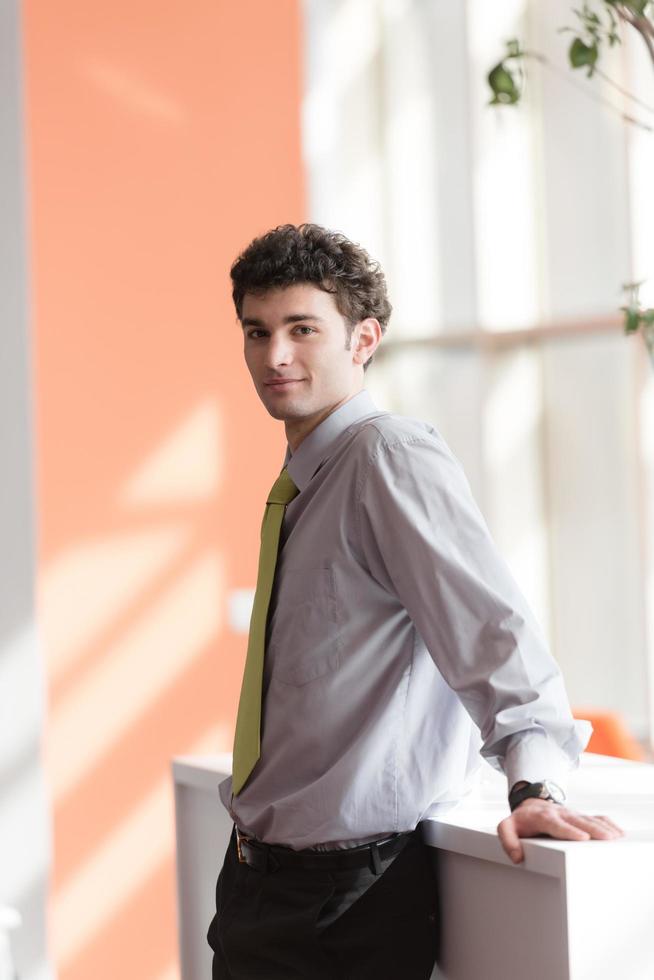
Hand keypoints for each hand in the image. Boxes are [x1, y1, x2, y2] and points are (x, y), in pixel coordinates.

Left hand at [497, 798, 623, 863]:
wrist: (529, 803)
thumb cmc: (520, 820)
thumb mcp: (506, 827)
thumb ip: (508, 841)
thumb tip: (517, 858)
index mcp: (542, 816)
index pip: (555, 823)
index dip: (568, 830)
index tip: (582, 837)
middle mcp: (559, 813)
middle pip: (577, 820)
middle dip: (593, 828)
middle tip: (607, 838)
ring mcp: (570, 813)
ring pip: (588, 818)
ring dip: (603, 827)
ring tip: (616, 837)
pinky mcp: (578, 816)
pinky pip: (594, 817)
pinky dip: (607, 823)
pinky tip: (618, 832)